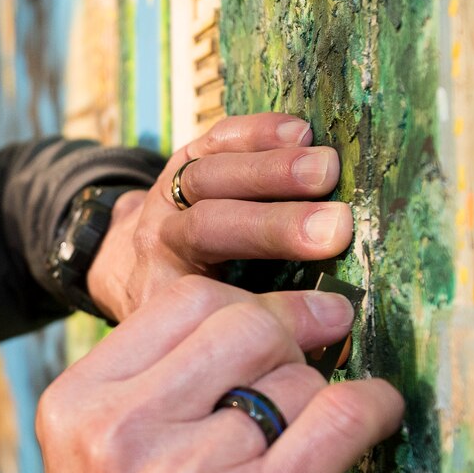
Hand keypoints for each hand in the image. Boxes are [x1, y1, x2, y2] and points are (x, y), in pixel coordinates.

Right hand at [0, 276, 402, 472]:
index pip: (183, 300)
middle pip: (243, 322)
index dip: (245, 311)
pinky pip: (341, 418)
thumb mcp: (101, 466)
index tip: (281, 334)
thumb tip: (285, 310)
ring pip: (294, 376)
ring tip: (293, 455)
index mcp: (75, 407)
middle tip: (308, 375)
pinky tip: (376, 420)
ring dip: (316, 402)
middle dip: (290, 343)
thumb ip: (160, 387)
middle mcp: (120, 431)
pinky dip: (373, 410)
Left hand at [86, 113, 348, 322]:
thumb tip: (337, 341)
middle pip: (207, 228)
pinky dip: (256, 132)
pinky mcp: (184, 160)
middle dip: (273, 227)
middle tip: (336, 227)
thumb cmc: (195, 309)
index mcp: (165, 299)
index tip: (332, 307)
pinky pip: (214, 141)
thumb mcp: (217, 337)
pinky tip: (301, 131)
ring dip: (271, 170)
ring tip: (328, 168)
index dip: (272, 307)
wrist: (136, 262)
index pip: (211, 298)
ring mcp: (166, 198)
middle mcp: (158, 247)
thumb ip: (270, 336)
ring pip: (207, 177)